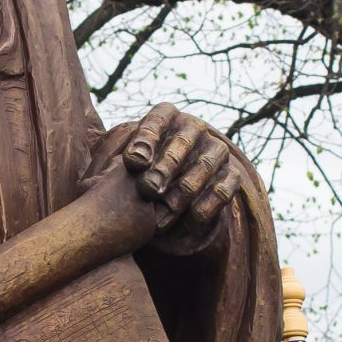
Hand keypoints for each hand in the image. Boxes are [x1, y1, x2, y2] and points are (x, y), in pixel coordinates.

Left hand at [120, 104, 247, 249]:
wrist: (168, 204)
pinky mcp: (231, 176)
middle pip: (184, 140)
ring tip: (162, 216)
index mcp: (166, 118)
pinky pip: (222, 190)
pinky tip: (186, 223)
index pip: (158, 118)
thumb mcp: (122, 173)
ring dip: (183, 191)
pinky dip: (204, 207)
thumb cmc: (138, 181)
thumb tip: (110, 173)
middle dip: (165, 165)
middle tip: (148, 189)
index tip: (134, 162)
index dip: (147, 138)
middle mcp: (195, 128)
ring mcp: (216, 151)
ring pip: (205, 166)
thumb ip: (114, 169)